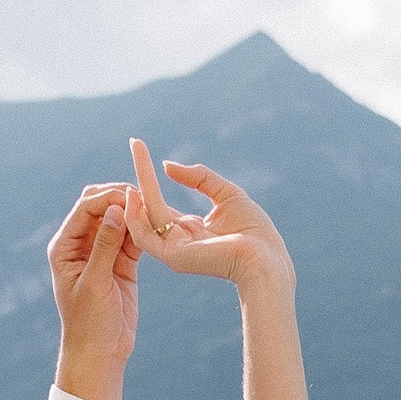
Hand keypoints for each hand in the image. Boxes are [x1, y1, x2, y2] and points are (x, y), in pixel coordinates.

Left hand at [48, 181, 138, 399]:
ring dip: (135, 214)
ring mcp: (102, 254)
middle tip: (145, 199)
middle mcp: (81, 246)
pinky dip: (144, 232)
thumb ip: (105, 245)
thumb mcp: (95, 283)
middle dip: (121, 199)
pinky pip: (133, 240)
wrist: (100, 354)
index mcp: (65, 247)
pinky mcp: (121, 265)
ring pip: (119, 221)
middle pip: (100, 208)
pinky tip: (158, 227)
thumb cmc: (89, 323)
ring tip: (157, 210)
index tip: (131, 195)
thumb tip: (115, 209)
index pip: (85, 209)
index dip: (107, 197)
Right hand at [122, 140, 293, 294]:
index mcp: (190, 230)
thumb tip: (166, 165)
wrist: (266, 259)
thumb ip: (198, 178)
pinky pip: (145, 234)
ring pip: (144, 216)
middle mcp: (178, 240)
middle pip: (149, 206)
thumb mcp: (225, 194)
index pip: (161, 203)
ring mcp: (173, 250)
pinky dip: (135, 215)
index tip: (140, 150)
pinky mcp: (173, 256)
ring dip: (139, 185)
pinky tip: (134, 191)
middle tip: (135, 141)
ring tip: (137, 153)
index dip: (149, 179)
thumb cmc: (254, 231)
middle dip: (142, 174)